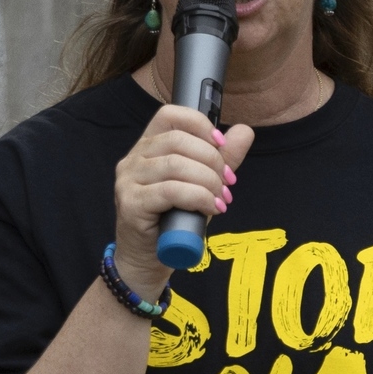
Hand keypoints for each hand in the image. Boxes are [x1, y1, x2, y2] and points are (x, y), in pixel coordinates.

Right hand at [111, 106, 253, 293]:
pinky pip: (170, 191)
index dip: (200, 124)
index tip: (222, 145)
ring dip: (208, 182)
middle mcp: (134, 159)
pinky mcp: (130, 203)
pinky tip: (210, 209)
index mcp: (149, 147)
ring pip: (175, 165)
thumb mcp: (204, 185)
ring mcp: (128, 180)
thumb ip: (222, 159)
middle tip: (227, 184)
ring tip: (220, 200)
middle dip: (212, 161)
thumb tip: (244, 131)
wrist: (150, 258)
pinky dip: (198, 198)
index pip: (170, 115)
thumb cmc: (176, 220)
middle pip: (178, 141)